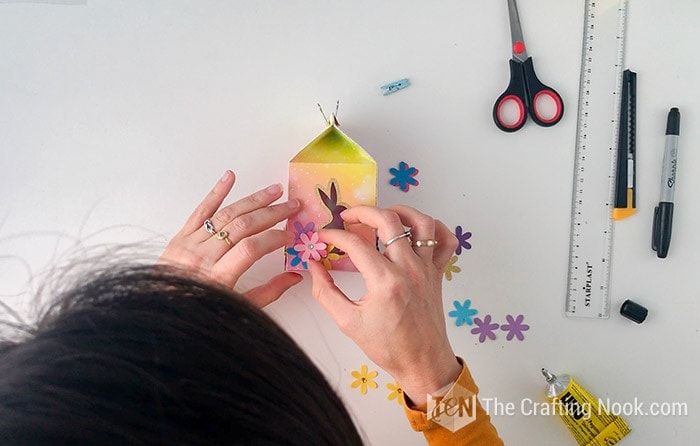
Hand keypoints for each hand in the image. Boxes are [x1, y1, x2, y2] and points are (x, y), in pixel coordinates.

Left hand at [160, 170, 302, 306]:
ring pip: (226, 214)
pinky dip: (216, 192)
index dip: (274, 238)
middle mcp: (203, 258)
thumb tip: (294, 276)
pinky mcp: (180, 237)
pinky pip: (200, 211)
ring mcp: (190, 244)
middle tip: (292, 205)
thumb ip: (268, 292)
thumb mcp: (238, 309)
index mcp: (218, 278)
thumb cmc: (202, 313)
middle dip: (272, 213)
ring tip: (274, 191)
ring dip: (253, 200)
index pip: (252, 248)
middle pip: (242, 226)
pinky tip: (230, 177)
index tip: (290, 235)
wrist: (162, 311)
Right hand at [308, 205, 461, 405]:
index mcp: (385, 281)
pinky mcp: (438, 273)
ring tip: (382, 215)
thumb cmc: (387, 346)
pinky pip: (445, 241)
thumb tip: (314, 266)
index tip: (323, 236)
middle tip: (348, 217)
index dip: (334, 235)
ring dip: (400, 211)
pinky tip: (416, 230)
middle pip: (388, 221)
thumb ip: (325, 291)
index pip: (355, 244)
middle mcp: (409, 269)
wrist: (421, 362)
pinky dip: (434, 228)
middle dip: (364, 212)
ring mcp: (427, 269)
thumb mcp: (347, 322)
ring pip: (421, 223)